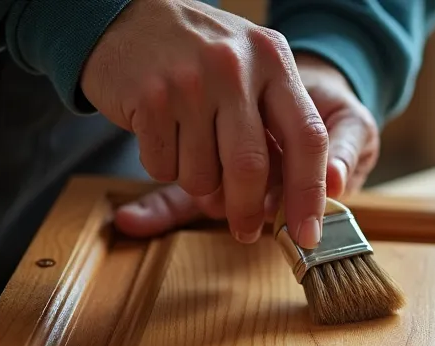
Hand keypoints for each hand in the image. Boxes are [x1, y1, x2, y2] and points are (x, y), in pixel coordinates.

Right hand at [111, 53, 380, 239]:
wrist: (124, 17)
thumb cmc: (199, 56)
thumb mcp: (252, 69)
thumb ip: (279, 123)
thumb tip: (297, 200)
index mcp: (274, 60)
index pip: (308, 138)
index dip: (309, 193)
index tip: (307, 234)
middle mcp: (236, 67)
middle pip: (251, 168)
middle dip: (247, 211)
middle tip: (245, 231)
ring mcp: (190, 82)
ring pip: (203, 177)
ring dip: (198, 183)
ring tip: (189, 147)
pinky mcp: (150, 98)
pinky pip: (164, 169)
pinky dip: (164, 166)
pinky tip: (161, 132)